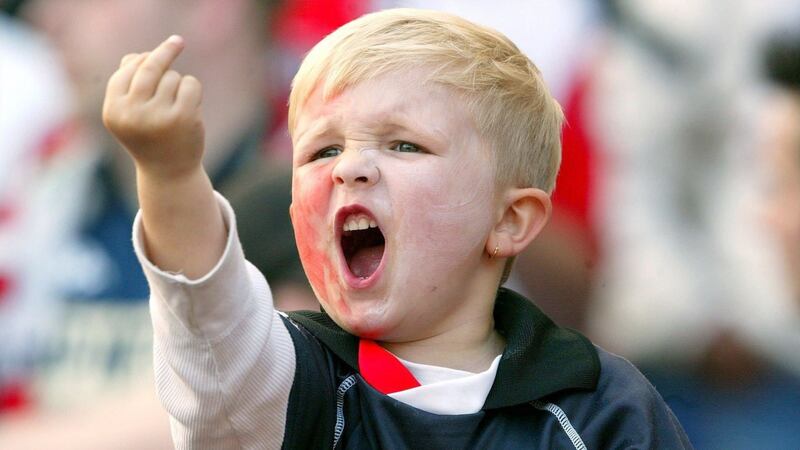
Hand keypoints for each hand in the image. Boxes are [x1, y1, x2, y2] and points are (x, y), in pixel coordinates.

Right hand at [103, 35, 204, 178]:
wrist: (169, 173)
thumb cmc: (149, 138)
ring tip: (176, 108)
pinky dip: (193, 90)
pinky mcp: (183, 117)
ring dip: (178, 85)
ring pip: (172, 77)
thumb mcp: (131, 114)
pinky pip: (190, 84)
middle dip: (164, 52)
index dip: (140, 60)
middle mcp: (133, 113)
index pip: (125, 72)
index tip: (153, 51)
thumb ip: (128, 86)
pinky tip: (191, 107)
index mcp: (114, 111)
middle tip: (178, 41)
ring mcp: (158, 115)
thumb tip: (134, 56)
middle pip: (148, 68)